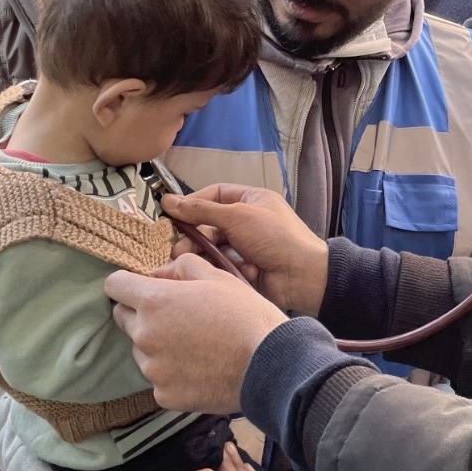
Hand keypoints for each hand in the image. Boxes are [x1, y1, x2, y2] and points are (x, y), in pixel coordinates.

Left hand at [106, 253, 288, 413]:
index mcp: (154, 301)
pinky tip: (199, 369)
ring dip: (157, 345)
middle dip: (141, 313)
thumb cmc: (245, 315)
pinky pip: (158, 379)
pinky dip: (172, 373)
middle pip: (123, 318)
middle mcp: (145, 335)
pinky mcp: (164, 395)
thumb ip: (181, 266)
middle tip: (175, 316)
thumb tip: (161, 274)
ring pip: (141, 350)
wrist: (269, 365)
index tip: (143, 287)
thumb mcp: (217, 277)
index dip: (128, 283)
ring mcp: (153, 369)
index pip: (114, 285)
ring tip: (193, 346)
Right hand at [162, 184, 328, 314]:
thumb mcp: (237, 216)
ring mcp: (247, 246)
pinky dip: (224, 268)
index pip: (215, 195)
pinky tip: (228, 272)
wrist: (303, 276)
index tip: (172, 214)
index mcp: (252, 200)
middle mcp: (248, 221)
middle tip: (177, 247)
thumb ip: (201, 210)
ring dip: (203, 254)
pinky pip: (224, 266)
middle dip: (194, 235)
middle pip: (210, 225)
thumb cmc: (276, 237)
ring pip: (214, 248)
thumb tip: (168, 201)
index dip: (193, 203)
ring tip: (188, 262)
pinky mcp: (245, 269)